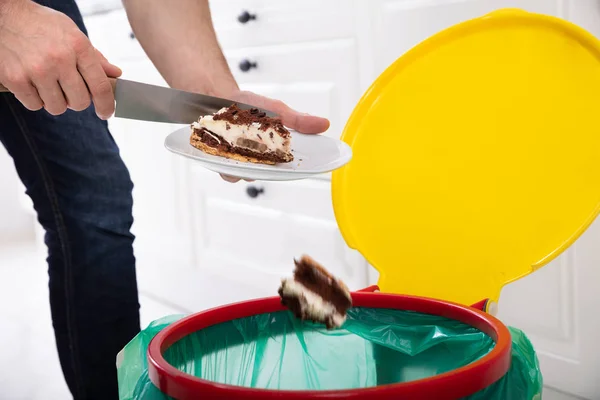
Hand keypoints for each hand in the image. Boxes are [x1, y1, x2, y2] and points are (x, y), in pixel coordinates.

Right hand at [0, 0, 120, 118]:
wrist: (2, 14)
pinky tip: (32, 82)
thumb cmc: (40, 24)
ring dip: (55, 100)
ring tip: (48, 83)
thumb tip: (115, 74)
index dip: (106, 105)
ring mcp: (37, 70)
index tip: (105, 112)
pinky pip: (34, 105)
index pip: (100, 86)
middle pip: (79, 102)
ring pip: (57, 107)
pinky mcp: (15, 79)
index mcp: (78, 46)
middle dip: (76, 101)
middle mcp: (59, 59)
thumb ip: (93, 56)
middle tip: (68, 90)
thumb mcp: (72, 32)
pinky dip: (34, 99)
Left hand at [219, 90, 329, 182]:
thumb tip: (325, 124)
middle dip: (267, 168)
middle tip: (266, 158)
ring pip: (245, 176)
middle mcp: (258, 162)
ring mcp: (239, 163)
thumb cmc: (249, 106)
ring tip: (243, 154)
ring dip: (245, 168)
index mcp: (274, 153)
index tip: (303, 166)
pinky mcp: (220, 162)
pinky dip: (227, 165)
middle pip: (266, 174)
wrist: (217, 97)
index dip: (297, 168)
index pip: (289, 167)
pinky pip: (226, 171)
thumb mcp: (276, 110)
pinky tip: (226, 154)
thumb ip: (298, 120)